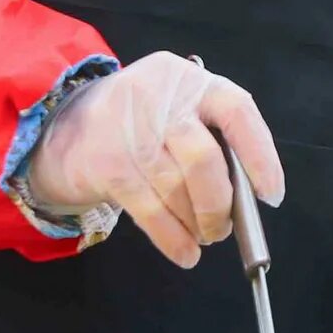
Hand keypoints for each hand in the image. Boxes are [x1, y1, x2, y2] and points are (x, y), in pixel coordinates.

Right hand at [20, 53, 283, 267]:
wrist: (62, 125)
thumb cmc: (139, 123)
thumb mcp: (175, 107)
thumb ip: (210, 135)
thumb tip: (247, 194)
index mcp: (188, 79)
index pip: (238, 111)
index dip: (261, 156)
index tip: (271, 195)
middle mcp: (159, 98)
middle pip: (203, 159)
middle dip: (220, 204)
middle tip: (224, 228)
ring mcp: (128, 131)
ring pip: (176, 189)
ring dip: (196, 223)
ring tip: (202, 234)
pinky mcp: (106, 165)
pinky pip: (150, 211)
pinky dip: (173, 239)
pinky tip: (185, 254)